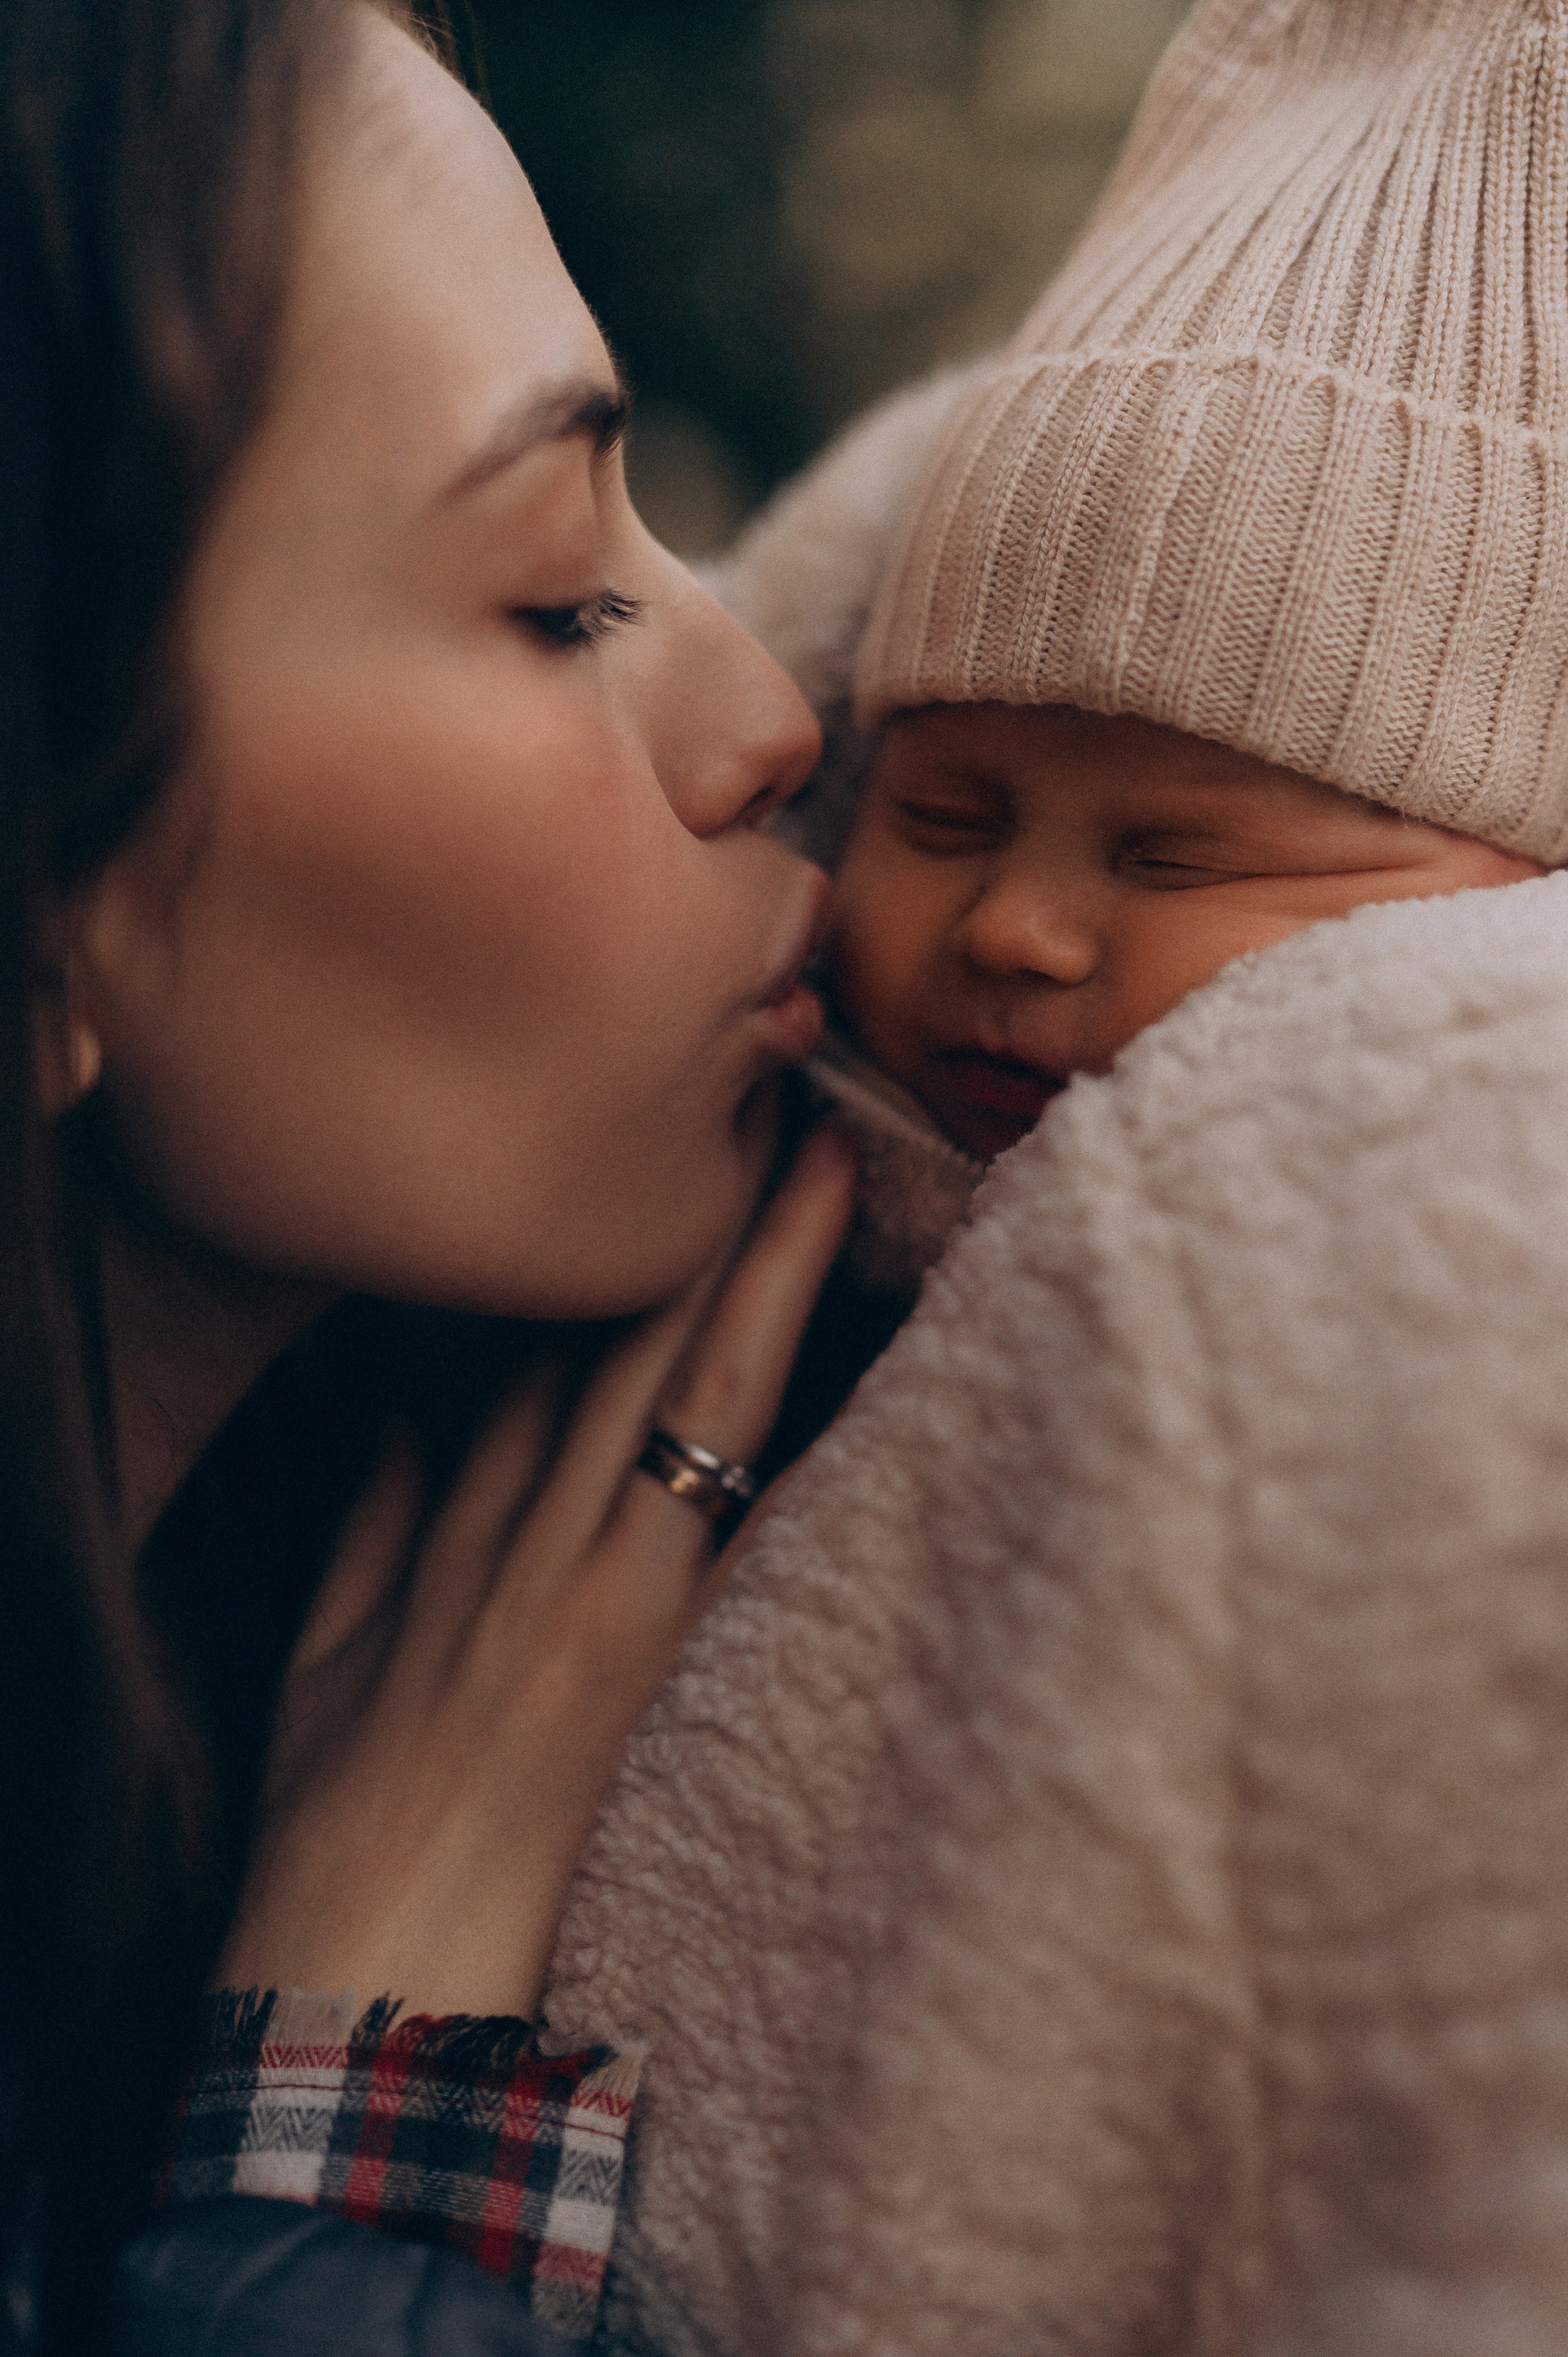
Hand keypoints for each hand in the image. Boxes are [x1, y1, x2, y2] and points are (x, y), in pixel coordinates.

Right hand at [218, 1125, 855, 2017]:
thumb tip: (405, 1416)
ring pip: (674, 1376)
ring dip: (750, 1261)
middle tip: (778, 1094)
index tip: (681, 1153)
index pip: (548, 1343)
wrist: (358, 1955)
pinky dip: (763, 1388)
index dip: (620, 1241)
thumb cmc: (342, 1813)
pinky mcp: (626, 1635)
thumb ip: (379, 1517)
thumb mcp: (328, 1642)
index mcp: (460, 1513)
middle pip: (622, 1329)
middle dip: (703, 1211)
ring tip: (821, 1156)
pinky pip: (711, 1486)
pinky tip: (827, 1317)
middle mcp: (525, 1516)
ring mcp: (581, 1566)